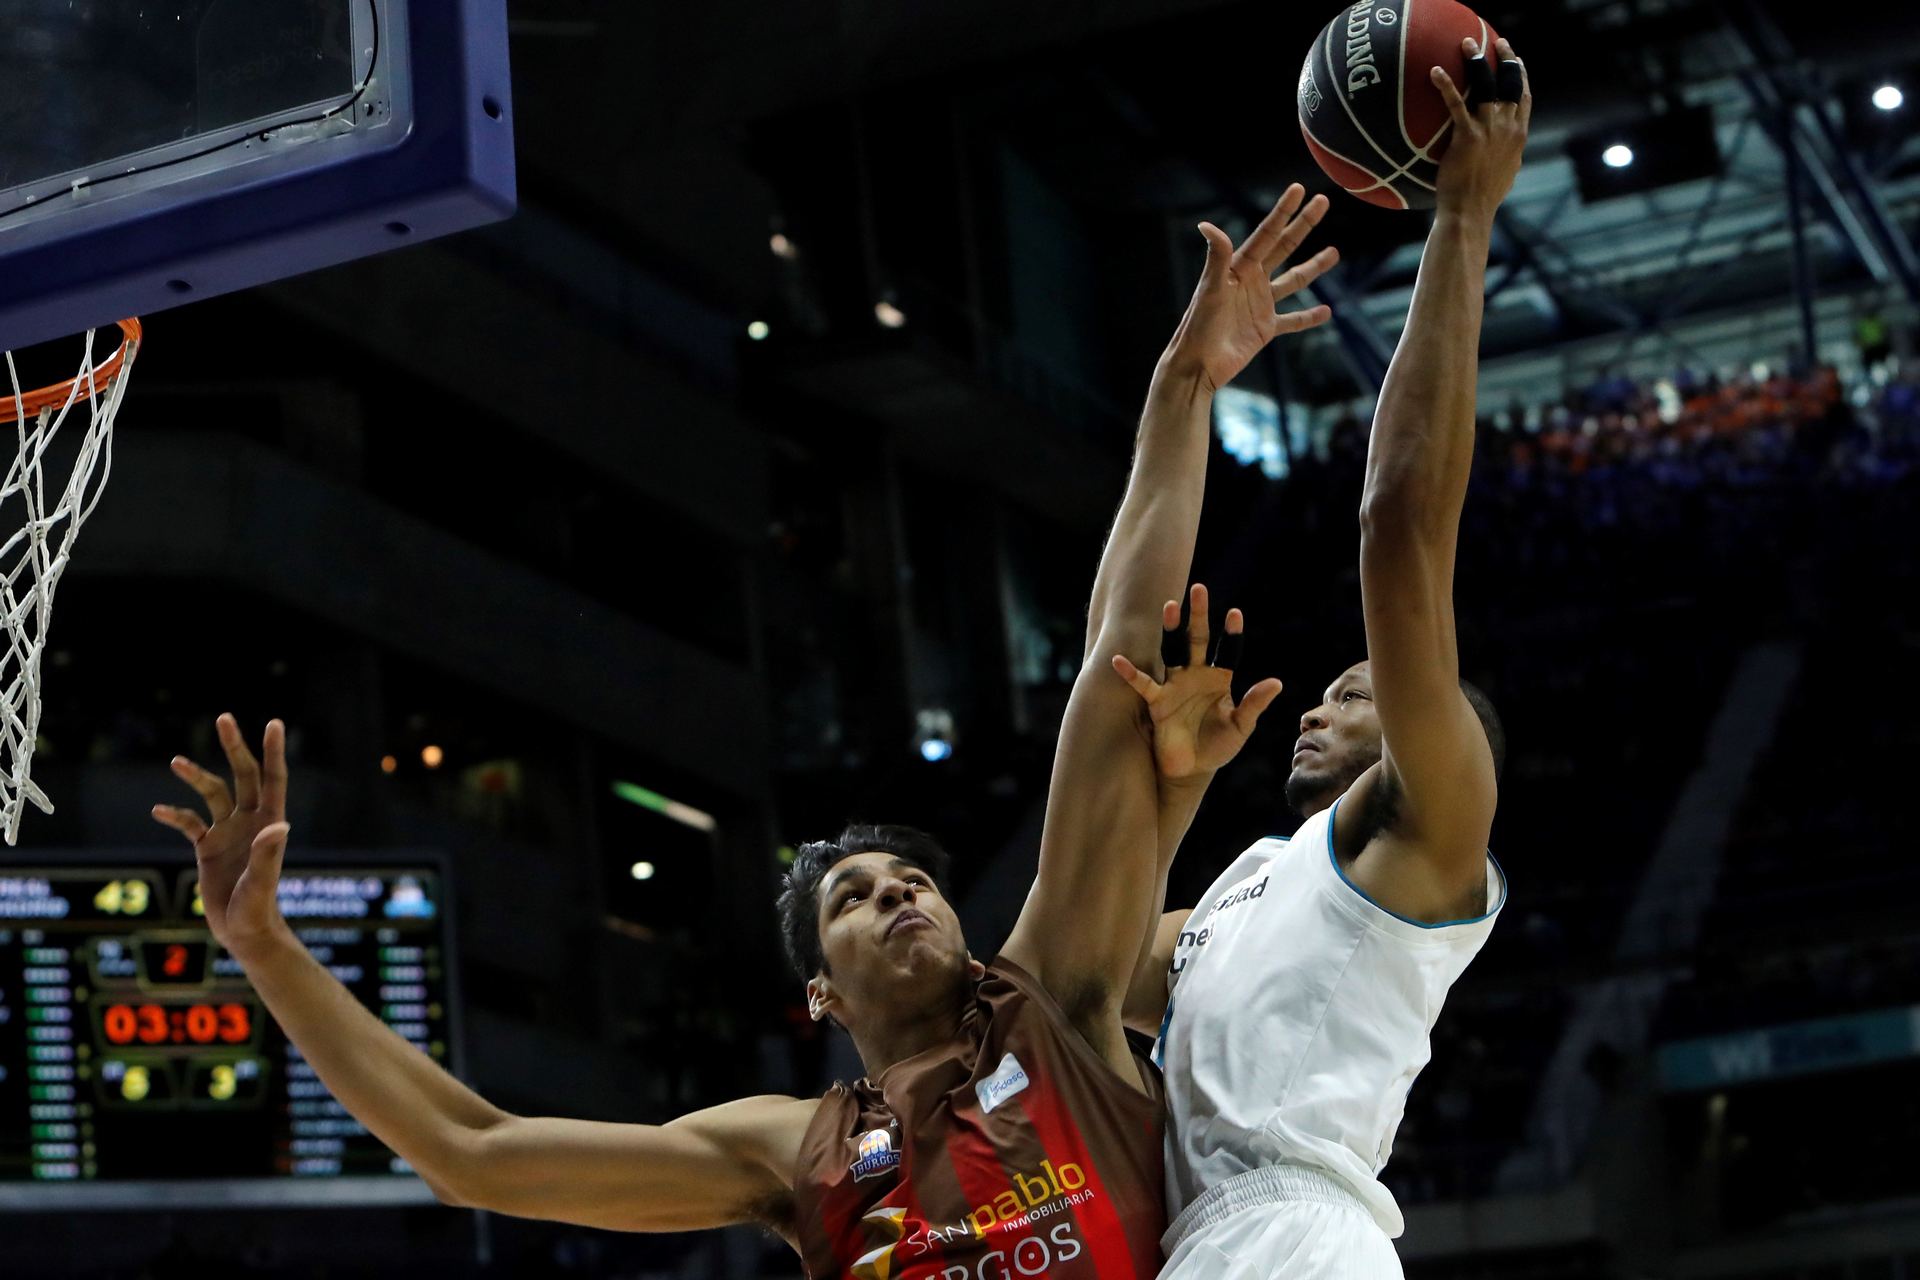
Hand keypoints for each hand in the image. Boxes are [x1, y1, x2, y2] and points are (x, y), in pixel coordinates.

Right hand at [152, 715, 292, 959]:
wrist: (243, 931)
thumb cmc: (257, 910)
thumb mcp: (261, 883)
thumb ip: (267, 856)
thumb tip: (280, 827)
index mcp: (270, 824)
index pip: (273, 779)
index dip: (273, 751)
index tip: (273, 722)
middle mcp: (251, 822)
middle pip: (243, 776)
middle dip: (235, 748)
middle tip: (224, 718)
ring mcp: (229, 832)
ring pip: (213, 794)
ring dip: (196, 776)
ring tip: (176, 762)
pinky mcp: (209, 846)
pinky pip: (190, 823)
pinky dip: (175, 815)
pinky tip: (158, 811)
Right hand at [1110, 584, 1283, 782]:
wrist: (1192, 769)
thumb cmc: (1218, 746)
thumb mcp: (1241, 726)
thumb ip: (1254, 704)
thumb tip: (1276, 682)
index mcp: (1220, 678)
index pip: (1228, 650)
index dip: (1231, 633)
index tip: (1234, 613)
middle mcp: (1197, 674)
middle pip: (1198, 639)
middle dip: (1198, 616)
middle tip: (1198, 589)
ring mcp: (1175, 685)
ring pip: (1172, 651)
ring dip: (1171, 630)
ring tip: (1171, 607)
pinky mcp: (1158, 702)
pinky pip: (1143, 684)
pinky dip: (1131, 674)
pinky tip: (1119, 661)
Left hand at [1162, 185, 1338, 394]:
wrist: (1197, 364)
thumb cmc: (1199, 326)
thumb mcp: (1211, 290)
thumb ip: (1216, 258)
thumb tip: (1206, 225)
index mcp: (1239, 268)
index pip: (1267, 234)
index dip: (1283, 211)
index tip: (1299, 189)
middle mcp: (1251, 281)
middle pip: (1283, 247)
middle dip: (1303, 225)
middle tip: (1323, 201)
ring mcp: (1260, 304)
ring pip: (1292, 281)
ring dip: (1312, 267)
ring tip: (1334, 253)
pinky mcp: (1265, 328)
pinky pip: (1292, 320)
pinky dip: (1308, 317)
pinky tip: (1326, 312)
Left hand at [1430, 37, 1530, 223]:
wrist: (1470, 212)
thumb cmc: (1481, 199)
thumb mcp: (1502, 175)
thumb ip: (1505, 156)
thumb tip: (1501, 153)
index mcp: (1518, 136)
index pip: (1524, 98)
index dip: (1522, 76)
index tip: (1517, 60)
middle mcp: (1508, 128)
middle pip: (1511, 83)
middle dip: (1507, 58)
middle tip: (1498, 42)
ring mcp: (1490, 130)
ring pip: (1486, 85)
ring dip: (1477, 60)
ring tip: (1466, 43)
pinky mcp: (1468, 136)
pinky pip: (1456, 103)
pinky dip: (1446, 85)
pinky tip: (1434, 71)